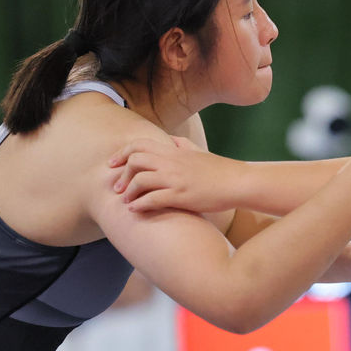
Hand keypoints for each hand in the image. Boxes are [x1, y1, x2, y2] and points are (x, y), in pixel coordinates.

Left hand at [109, 135, 241, 213]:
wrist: (238, 182)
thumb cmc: (219, 169)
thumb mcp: (198, 151)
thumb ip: (181, 144)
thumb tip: (170, 140)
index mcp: (174, 151)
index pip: (139, 145)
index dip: (121, 154)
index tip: (113, 164)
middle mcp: (172, 162)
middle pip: (135, 160)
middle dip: (121, 174)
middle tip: (117, 188)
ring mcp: (176, 179)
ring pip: (140, 180)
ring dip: (129, 191)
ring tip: (126, 201)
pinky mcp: (182, 195)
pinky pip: (153, 199)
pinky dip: (139, 204)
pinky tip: (135, 210)